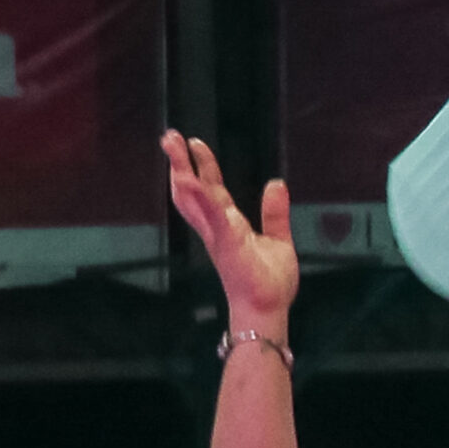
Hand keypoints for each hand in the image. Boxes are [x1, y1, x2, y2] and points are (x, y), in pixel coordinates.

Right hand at [159, 131, 297, 330]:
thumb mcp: (278, 240)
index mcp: (228, 227)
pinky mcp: (228, 242)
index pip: (211, 190)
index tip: (194, 143)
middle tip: (169, 136)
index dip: (202, 166)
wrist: (267, 311)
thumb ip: (274, 213)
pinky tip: (192, 178)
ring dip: (183, 170)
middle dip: (180, 163)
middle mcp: (217, 228)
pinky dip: (202, 196)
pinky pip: (213, 214)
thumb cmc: (269, 284)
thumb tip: (277, 184)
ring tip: (174, 146)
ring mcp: (219, 234)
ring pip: (195, 197)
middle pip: (192, 190)